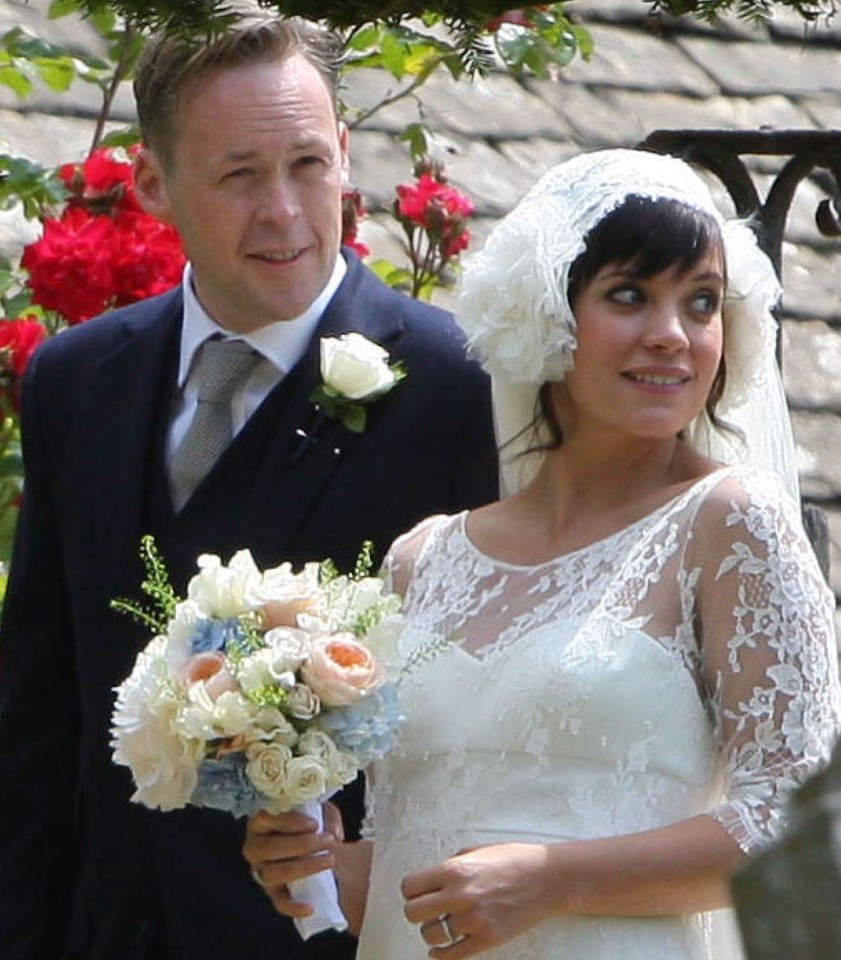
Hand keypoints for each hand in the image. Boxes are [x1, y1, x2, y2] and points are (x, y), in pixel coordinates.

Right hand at [243, 804, 342, 917]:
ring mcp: (260, 872)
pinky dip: (293, 906)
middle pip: (269, 848)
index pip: (265, 818)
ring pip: (272, 874)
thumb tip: (334, 834)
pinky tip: (310, 907)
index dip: (289, 821)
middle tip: (328, 841)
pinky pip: (278, 903)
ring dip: (303, 868)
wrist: (315, 850)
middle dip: (301, 845)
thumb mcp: (319, 812)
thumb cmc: (311, 826)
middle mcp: (254, 847)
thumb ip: (328, 817)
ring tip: (330, 860)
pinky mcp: (272, 892)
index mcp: (260, 822)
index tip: (315, 824)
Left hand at [401, 843, 551, 957]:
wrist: (547, 879)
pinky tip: (439, 949)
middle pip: (413, 912)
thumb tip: (432, 880)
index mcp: (455, 869)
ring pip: (431, 934)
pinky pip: (452, 955)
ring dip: (433, 930)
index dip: (412, 890)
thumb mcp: (477, 850)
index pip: (410, 886)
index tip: (418, 891)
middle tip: (427, 909)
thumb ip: (451, 864)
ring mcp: (474, 919)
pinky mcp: (487, 939)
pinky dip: (440, 954)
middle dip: (417, 911)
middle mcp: (461, 894)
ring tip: (442, 923)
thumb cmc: (513, 859)